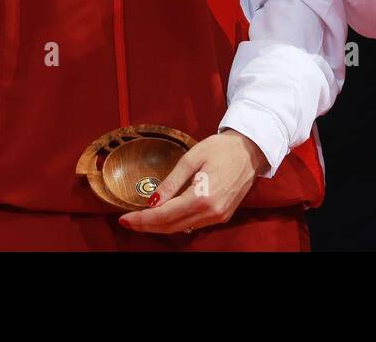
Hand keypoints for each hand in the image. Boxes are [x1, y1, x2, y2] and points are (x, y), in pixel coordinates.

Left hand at [117, 130, 267, 234]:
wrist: (251, 150)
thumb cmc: (222, 148)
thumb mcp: (192, 157)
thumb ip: (171, 181)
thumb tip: (152, 201)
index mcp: (202, 197)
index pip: (164, 215)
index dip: (142, 219)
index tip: (124, 218)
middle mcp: (211, 212)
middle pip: (171, 227)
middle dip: (147, 226)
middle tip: (128, 221)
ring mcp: (219, 216)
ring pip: (182, 228)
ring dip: (160, 226)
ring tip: (142, 218)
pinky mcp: (223, 216)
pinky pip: (194, 225)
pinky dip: (177, 223)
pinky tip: (165, 215)